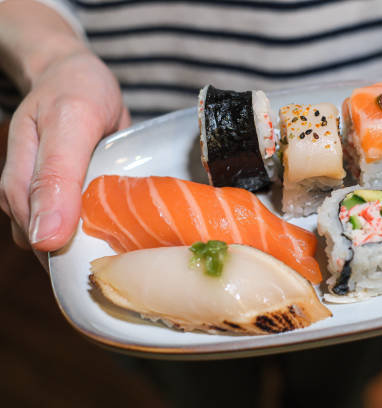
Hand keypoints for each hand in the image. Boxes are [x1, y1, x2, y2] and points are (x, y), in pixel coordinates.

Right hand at [0, 47, 128, 255]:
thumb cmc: (76, 91)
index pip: (43, 238)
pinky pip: (79, 226)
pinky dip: (102, 229)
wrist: (74, 75)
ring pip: (66, 241)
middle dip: (88, 253)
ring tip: (129, 238)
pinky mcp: (62, 198)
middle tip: (131, 251)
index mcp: (20, 182)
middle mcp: (25, 197)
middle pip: (54, 247)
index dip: (76, 256)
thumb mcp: (72, 122)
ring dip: (96, 242)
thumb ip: (57, 176)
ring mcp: (43, 199)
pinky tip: (123, 226)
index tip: (112, 264)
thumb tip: (44, 240)